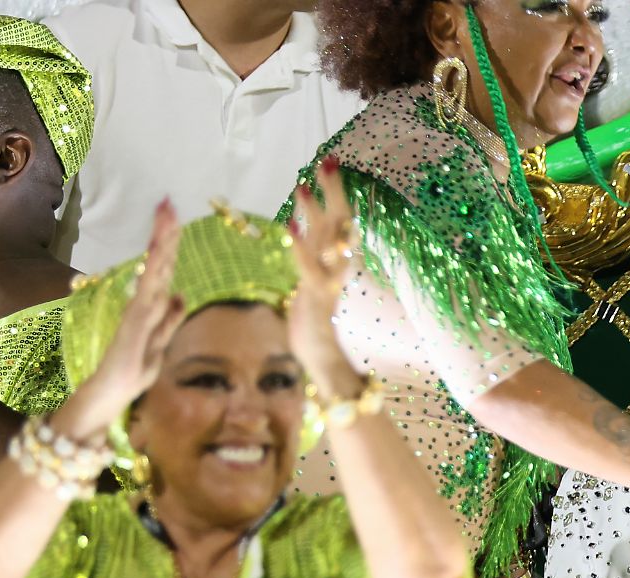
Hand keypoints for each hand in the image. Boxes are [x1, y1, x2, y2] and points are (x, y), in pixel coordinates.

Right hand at [55, 201, 186, 443]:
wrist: (105, 398)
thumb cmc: (129, 376)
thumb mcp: (159, 346)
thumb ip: (169, 322)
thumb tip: (182, 295)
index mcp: (150, 309)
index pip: (163, 271)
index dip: (169, 245)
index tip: (173, 217)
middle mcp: (142, 307)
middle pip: (158, 265)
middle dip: (164, 234)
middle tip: (168, 203)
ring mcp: (137, 317)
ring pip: (153, 276)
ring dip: (160, 248)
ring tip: (165, 219)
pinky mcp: (132, 330)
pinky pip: (146, 300)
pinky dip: (152, 278)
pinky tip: (158, 260)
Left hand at [286, 157, 362, 395]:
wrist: (326, 366)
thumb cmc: (315, 330)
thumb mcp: (311, 288)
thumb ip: (311, 262)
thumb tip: (304, 236)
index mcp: (334, 264)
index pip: (339, 221)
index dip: (335, 192)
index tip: (330, 163)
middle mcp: (337, 270)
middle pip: (339, 222)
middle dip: (333, 191)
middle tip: (328, 159)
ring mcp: (329, 284)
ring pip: (326, 242)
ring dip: (315, 213)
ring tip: (302, 186)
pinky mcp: (317, 301)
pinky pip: (308, 270)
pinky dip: (300, 248)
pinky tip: (290, 228)